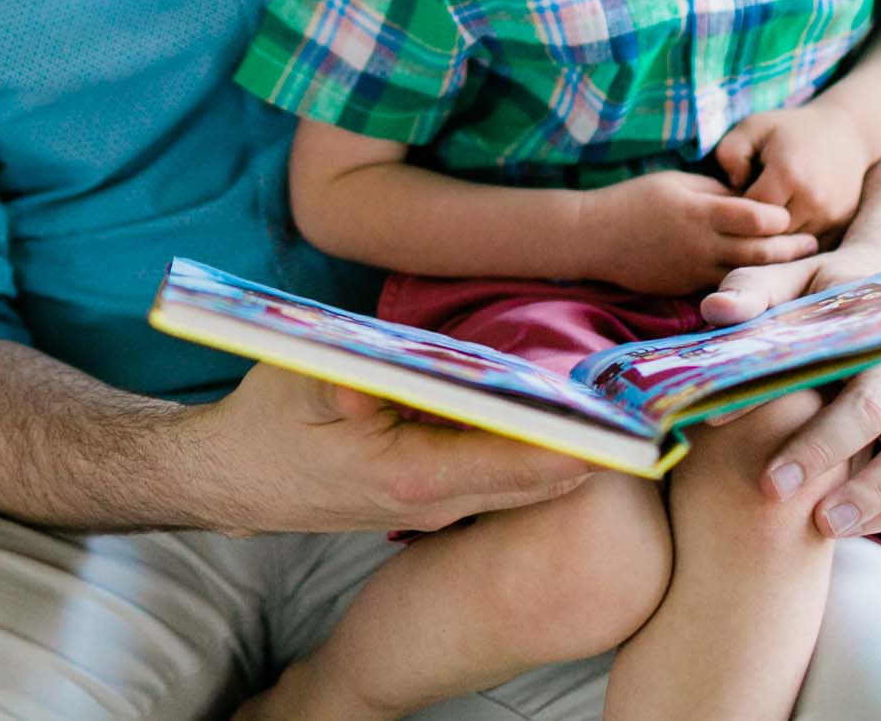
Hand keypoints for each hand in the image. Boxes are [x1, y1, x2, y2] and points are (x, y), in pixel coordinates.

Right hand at [189, 363, 592, 535]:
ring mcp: (430, 509)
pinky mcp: (426, 499)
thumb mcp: (301, 378)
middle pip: (532, 479)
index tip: (626, 422)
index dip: (573, 443)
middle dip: (588, 446)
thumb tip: (396, 372)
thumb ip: (352, 372)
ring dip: (563, 447)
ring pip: (518, 482)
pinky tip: (557, 414)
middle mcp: (431, 504)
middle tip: (652, 410)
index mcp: (409, 478)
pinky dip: (528, 448)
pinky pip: (492, 477)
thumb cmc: (264, 422)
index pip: (514, 465)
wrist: (228, 476)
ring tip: (621, 406)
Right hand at [591, 170, 819, 295]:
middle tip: (814, 244)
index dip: (779, 216)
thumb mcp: (677, 182)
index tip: (794, 213)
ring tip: (799, 266)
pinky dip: (747, 284)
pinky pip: (724, 286)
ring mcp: (693, 271)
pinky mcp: (686, 289)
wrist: (596, 237)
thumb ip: (716, 192)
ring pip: (746, 274)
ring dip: (774, 271)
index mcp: (699, 212)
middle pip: (758, 250)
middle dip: (790, 248)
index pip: (754, 216)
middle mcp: (701, 245)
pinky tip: (765, 282)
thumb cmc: (636, 200)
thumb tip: (751, 200)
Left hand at [699, 248, 880, 539]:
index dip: (816, 443)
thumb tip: (715, 311)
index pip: (861, 401)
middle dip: (856, 487)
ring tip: (824, 529)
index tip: (765, 476)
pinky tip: (846, 526)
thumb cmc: (833, 285)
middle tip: (791, 507)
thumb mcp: (795, 275)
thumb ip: (755, 290)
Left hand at [713, 105, 869, 235]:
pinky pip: (808, 246)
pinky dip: (794, 240)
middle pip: (770, 234)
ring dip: (774, 236)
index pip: (751, 212)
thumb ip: (730, 153)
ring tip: (764, 215)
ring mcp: (831, 215)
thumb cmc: (790, 128)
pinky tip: (784, 220)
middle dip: (753, 227)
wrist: (846, 132)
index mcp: (789, 174)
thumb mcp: (752, 127)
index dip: (736, 207)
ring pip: (789, 246)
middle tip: (744, 210)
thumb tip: (733, 185)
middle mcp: (813, 200)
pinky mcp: (841, 225)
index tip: (734, 194)